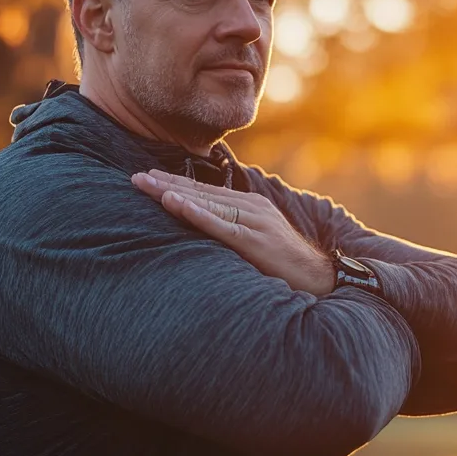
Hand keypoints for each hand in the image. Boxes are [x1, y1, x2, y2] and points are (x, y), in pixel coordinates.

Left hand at [132, 169, 335, 295]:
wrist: (320, 277)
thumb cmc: (284, 264)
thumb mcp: (256, 241)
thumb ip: (235, 230)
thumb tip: (207, 229)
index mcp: (250, 205)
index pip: (206, 191)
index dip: (176, 183)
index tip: (148, 177)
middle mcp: (252, 206)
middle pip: (201, 192)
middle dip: (167, 184)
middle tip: (136, 178)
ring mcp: (254, 221)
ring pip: (207, 204)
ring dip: (174, 193)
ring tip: (148, 185)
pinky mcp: (255, 239)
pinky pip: (220, 224)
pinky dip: (196, 213)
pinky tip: (175, 204)